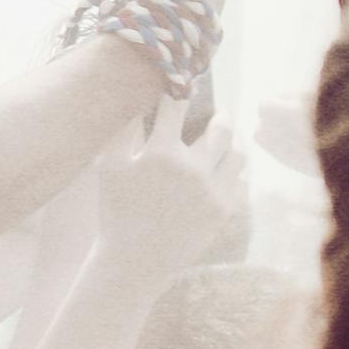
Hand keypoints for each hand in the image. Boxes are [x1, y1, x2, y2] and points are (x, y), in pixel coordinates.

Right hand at [89, 106, 244, 279]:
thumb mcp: (109, 167)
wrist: (135, 261)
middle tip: (216, 116)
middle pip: (221, 127)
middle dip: (218, 117)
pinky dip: (231, 174)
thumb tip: (134, 96)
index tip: (179, 86)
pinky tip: (220, 173)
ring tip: (221, 146)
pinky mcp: (224, 211)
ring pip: (236, 153)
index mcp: (163, 153)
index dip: (178, 91)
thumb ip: (123, 128)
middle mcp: (194, 169)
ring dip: (229, 146)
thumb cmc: (116, 211)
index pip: (177, 105)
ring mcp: (213, 191)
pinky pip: (240, 182)